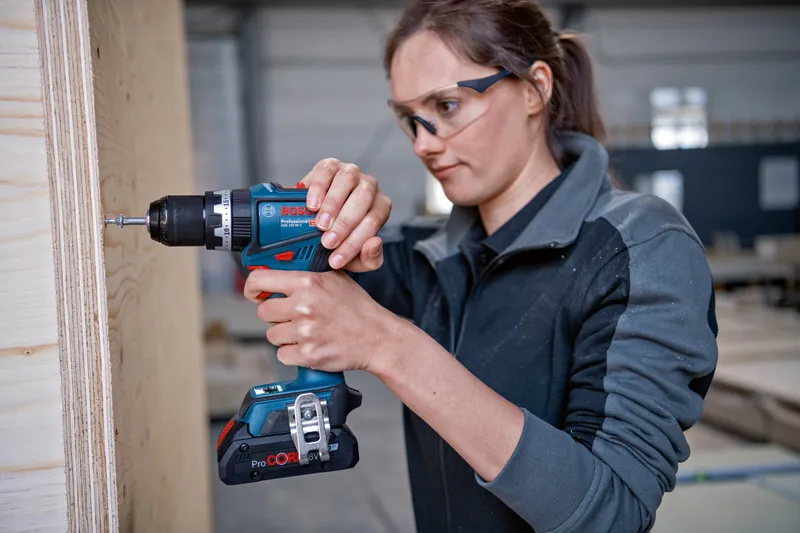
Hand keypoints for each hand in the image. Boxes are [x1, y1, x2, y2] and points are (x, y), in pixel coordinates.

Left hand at [244, 269, 400, 372]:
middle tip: (292, 317)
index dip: (252, 289)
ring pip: (272, 335)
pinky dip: (293, 353)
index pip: (260, 280)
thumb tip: (278, 273)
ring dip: (285, 336)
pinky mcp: (307, 354)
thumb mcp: (335, 278)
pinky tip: (310, 345)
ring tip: (306, 332)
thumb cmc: (358, 309)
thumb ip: (306, 274)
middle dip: (275, 316)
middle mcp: (304, 305)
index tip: (254, 295)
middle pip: (263, 312)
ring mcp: (305, 331)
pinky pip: (282, 355)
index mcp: (307, 282)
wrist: (377, 337)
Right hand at [301, 158, 391, 271]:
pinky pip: (326, 171)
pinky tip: (311, 205)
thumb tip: (375, 243)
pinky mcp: (331, 165)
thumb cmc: (342, 237)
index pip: (373, 222)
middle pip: (363, 199)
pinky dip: (318, 188)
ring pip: (347, 181)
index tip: (335, 259)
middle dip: (344, 224)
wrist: (318, 220)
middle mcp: (369, 187)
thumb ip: (370, 258)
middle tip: (327, 241)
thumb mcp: (356, 256)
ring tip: (320, 223)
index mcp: (380, 207)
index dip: (354, 242)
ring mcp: (351, 173)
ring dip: (333, 204)